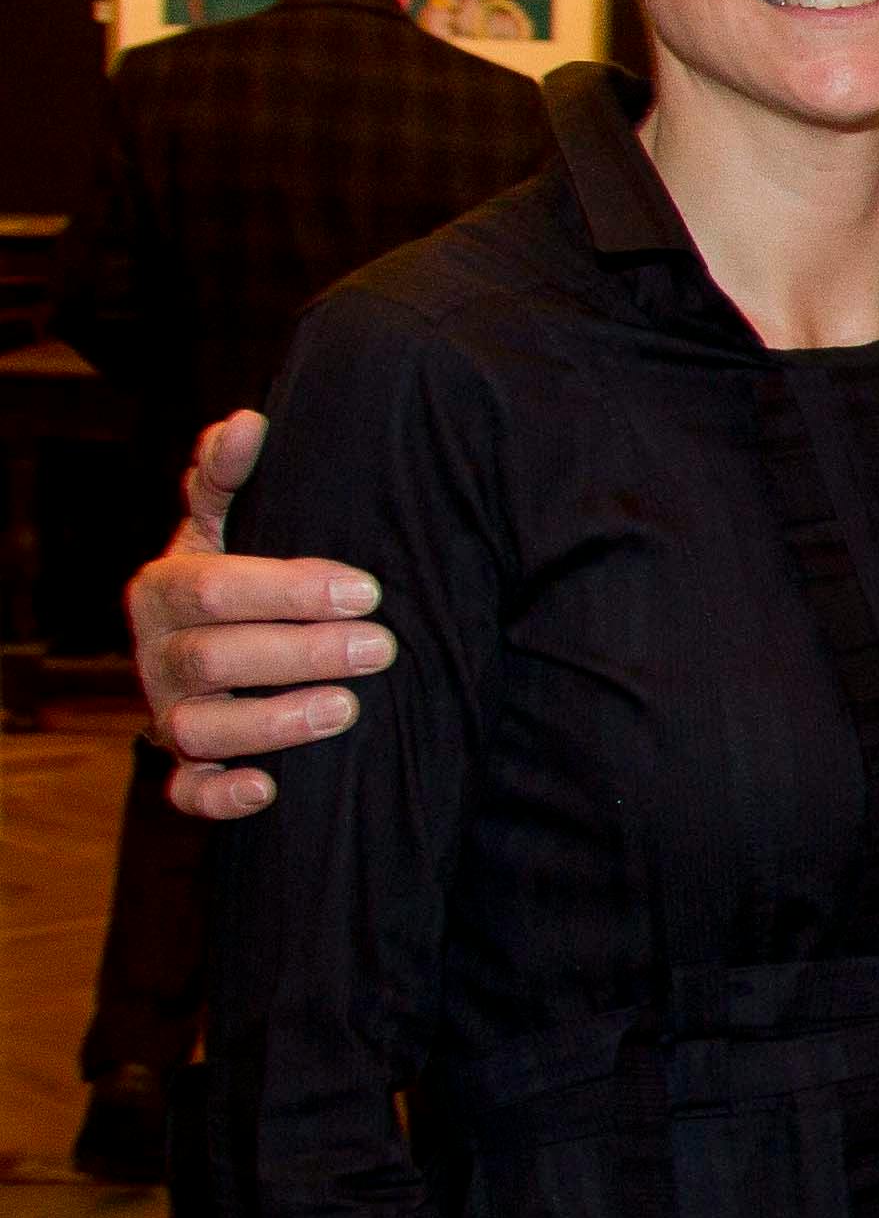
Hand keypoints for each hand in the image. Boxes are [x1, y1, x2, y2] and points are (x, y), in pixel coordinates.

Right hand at [133, 411, 383, 819]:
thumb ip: (230, 475)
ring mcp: (171, 711)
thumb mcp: (231, 519)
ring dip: (273, 723)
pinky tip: (269, 790)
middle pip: (214, 658)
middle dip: (301, 653)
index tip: (366, 588)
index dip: (286, 589)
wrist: (227, 633)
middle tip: (382, 647)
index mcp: (166, 587)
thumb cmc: (242, 569)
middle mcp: (158, 653)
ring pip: (201, 729)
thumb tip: (247, 421)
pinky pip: (186, 792)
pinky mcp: (188, 763)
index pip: (212, 586)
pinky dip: (219, 795)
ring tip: (347, 708)